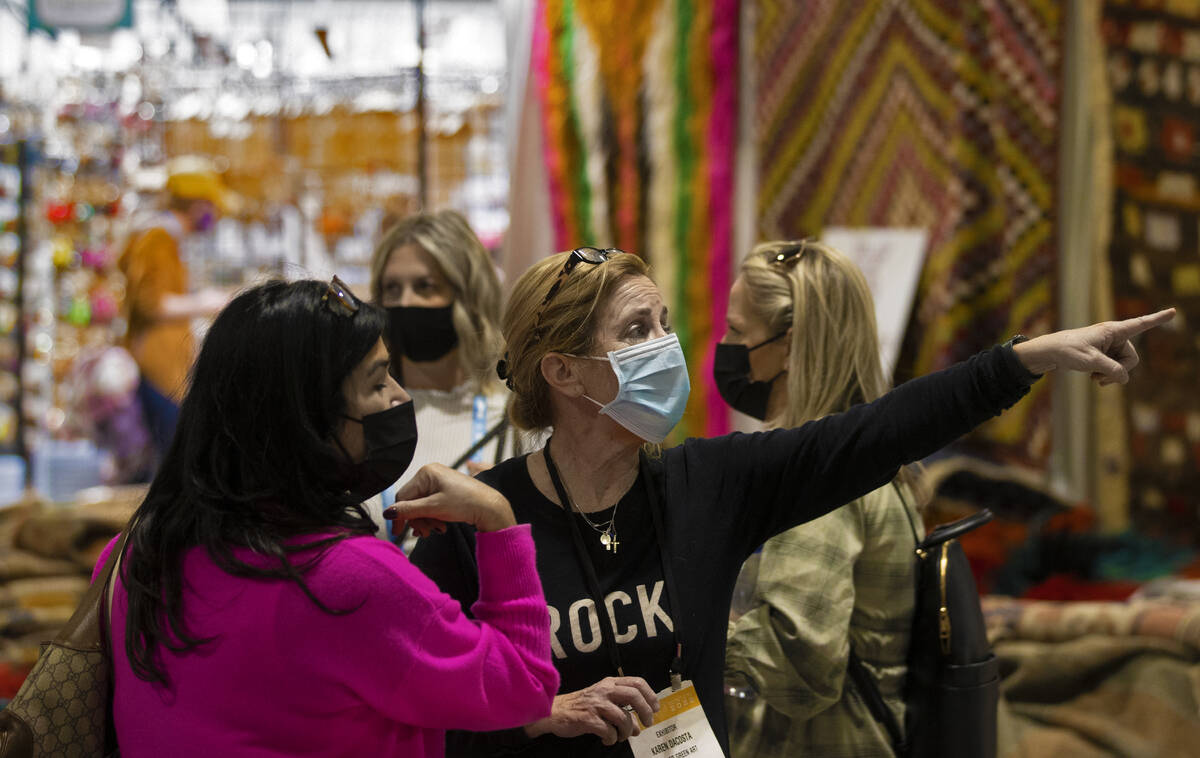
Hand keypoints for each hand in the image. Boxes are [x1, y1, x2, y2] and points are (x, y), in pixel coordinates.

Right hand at [383, 463, 515, 533]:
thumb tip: (388, 513)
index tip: (397, 532)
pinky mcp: (445, 491)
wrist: (490, 507)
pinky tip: (441, 526)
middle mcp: (431, 474)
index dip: (400, 515)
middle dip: (418, 520)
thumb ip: (410, 510)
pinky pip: (431, 506)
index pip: (403, 496)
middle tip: (426, 533)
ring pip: (421, 506)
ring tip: (438, 529)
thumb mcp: (434, 508)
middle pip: (412, 502)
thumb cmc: (466, 503)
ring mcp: (439, 482)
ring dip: (427, 521)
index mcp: (426, 473)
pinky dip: (433, 518)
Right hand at [523, 677, 659, 745]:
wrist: (554, 712)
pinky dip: (612, 738)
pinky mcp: (588, 719)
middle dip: (645, 711)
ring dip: (627, 731)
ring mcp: (596, 704)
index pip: (637, 683)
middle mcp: (604, 690)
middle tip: (647, 724)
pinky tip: (607, 740)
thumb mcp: (602, 701)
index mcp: (609, 683)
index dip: (650, 695)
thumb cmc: (580, 706)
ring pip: (623, 717)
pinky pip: (608, 731)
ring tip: (621, 736)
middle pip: (634, 696)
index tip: (656, 708)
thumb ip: (621, 710)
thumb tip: (638, 727)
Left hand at [1013, 309, 1174, 384]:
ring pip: (1122, 367)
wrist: (1048, 352)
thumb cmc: (1068, 351)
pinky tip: (1093, 377)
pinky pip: (1113, 369)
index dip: (1158, 319)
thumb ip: (1112, 370)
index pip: (1140, 324)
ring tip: (1094, 378)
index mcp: (1113, 330)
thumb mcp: (1091, 362)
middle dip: (1119, 371)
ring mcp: (1108, 347)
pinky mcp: (1102, 355)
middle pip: (1131, 358)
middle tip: (1100, 378)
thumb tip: (1125, 379)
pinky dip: (1105, 375)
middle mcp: (1113, 337)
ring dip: (1110, 375)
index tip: (1174, 311)